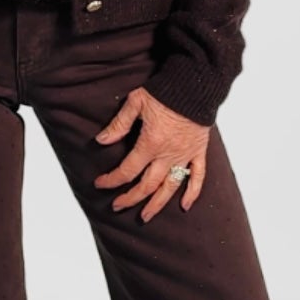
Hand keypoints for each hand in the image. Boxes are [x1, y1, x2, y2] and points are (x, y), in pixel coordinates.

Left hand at [93, 86, 209, 217]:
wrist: (195, 83)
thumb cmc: (165, 90)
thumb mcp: (136, 103)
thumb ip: (119, 124)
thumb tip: (101, 141)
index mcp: (150, 143)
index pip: (128, 170)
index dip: (112, 180)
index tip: (100, 184)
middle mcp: (168, 155)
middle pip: (147, 185)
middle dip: (130, 198)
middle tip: (118, 206)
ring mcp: (185, 155)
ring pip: (170, 187)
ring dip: (157, 204)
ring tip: (146, 216)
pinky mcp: (199, 151)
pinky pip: (197, 176)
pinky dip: (192, 192)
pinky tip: (184, 206)